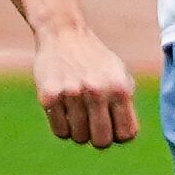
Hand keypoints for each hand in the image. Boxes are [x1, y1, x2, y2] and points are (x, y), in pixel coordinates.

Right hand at [30, 20, 137, 147]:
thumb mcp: (119, 75)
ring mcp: (71, 94)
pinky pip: (59, 132)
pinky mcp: (49, 96)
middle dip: (99, 138)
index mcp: (119, 88)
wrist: (64, 33)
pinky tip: (65, 111)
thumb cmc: (96, 60)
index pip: (126, 134)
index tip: (113, 126)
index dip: (120, 135)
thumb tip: (124, 136)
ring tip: (78, 114)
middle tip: (94, 126)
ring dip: (79, 132)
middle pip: (102, 141)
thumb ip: (125, 104)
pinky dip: (63, 127)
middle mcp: (96, 91)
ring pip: (79, 138)